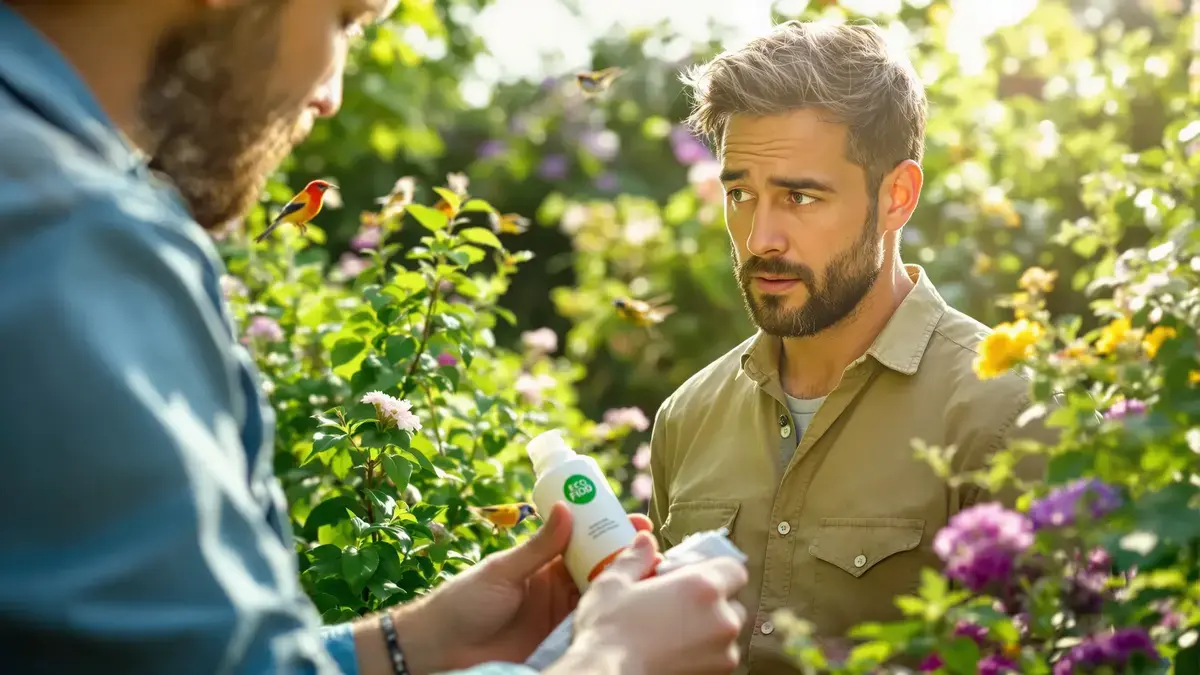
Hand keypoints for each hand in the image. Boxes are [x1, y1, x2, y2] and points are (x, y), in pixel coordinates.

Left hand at [391, 501, 655, 673]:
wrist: (444, 648)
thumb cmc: (464, 601)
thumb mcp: (503, 570)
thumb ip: (538, 546)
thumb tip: (566, 507)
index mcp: (543, 559)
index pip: (584, 538)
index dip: (611, 528)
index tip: (637, 522)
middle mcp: (557, 583)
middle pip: (601, 564)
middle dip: (629, 554)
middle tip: (656, 548)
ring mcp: (561, 612)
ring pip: (602, 593)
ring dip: (627, 582)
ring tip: (656, 573)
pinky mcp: (561, 637)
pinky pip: (592, 622)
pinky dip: (612, 613)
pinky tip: (634, 605)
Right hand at [550, 531, 747, 674]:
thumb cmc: (608, 632)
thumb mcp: (614, 584)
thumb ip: (636, 559)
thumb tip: (645, 542)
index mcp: (702, 587)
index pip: (735, 569)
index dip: (718, 571)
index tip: (697, 576)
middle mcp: (721, 619)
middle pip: (733, 604)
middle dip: (714, 604)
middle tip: (682, 607)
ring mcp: (722, 653)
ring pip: (726, 636)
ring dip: (709, 632)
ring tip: (675, 634)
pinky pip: (718, 659)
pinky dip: (704, 655)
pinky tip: (675, 653)